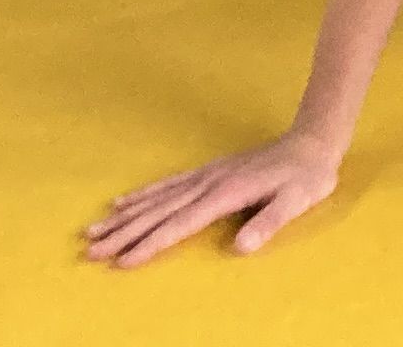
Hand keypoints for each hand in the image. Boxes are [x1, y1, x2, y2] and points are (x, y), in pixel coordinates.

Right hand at [84, 128, 342, 266]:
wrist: (312, 141)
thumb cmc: (307, 176)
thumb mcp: (297, 200)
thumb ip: (269, 222)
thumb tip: (240, 247)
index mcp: (226, 194)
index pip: (180, 224)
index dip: (150, 244)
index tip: (121, 261)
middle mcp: (208, 183)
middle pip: (159, 212)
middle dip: (123, 233)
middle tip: (90, 251)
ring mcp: (205, 174)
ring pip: (157, 198)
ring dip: (124, 215)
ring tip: (92, 230)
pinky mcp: (208, 171)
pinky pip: (167, 184)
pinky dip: (142, 194)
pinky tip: (122, 202)